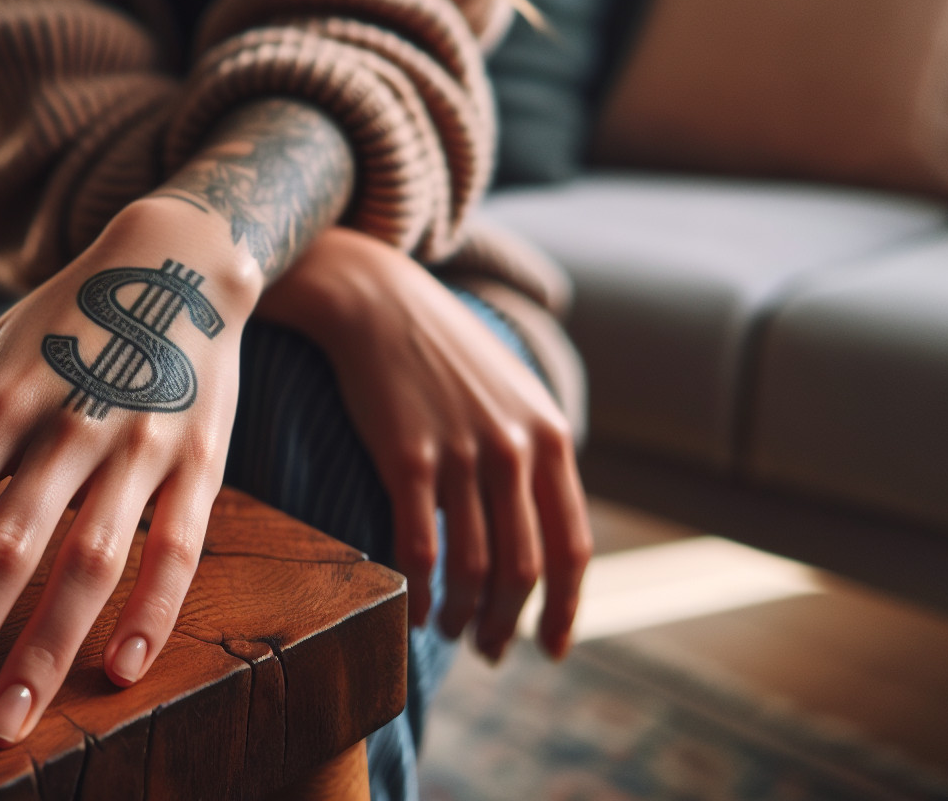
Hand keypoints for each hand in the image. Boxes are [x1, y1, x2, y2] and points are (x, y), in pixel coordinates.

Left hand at [0, 198, 260, 751]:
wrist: (179, 259)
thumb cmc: (60, 326)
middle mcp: (64, 420)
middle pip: (3, 546)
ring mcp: (138, 440)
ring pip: (90, 557)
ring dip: (46, 647)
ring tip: (6, 722)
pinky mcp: (203, 457)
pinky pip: (180, 544)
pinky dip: (154, 608)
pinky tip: (120, 670)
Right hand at [255, 228, 590, 661]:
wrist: (376, 299)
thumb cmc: (441, 350)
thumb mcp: (512, 394)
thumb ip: (534, 455)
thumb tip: (540, 528)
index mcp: (551, 437)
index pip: (571, 547)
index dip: (565, 608)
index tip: (551, 646)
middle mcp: (515, 449)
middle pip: (525, 568)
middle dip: (508, 622)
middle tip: (488, 649)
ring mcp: (462, 453)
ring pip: (475, 565)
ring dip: (464, 614)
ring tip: (450, 630)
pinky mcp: (407, 457)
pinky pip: (420, 544)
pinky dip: (420, 588)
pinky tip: (413, 605)